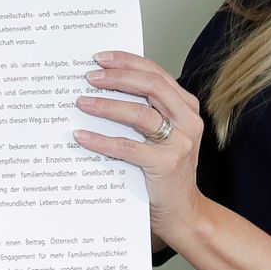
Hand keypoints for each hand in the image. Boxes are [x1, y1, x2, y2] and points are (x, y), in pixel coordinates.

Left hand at [73, 51, 203, 242]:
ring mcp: (180, 143)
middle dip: (117, 77)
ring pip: (140, 114)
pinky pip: (128, 148)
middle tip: (89, 77)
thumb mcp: (162, 134)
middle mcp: (188, 120)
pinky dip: (102, 141)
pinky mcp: (166, 165)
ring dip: (107, 105)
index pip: (156, 73)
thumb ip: (145, 110)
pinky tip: (82, 137)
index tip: (100, 58)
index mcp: (186, 106)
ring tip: (81, 102)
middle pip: (151, 86)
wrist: (182, 211)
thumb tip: (102, 86)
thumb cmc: (165, 170)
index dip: (127, 62)